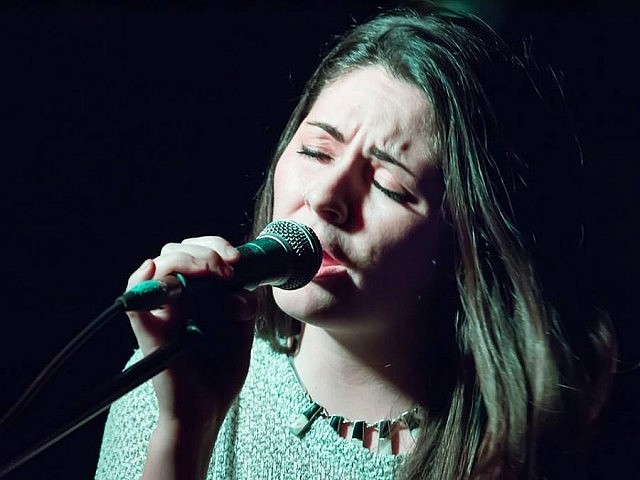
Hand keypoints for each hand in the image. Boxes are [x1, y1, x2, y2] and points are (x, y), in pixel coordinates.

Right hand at [126, 236, 254, 429]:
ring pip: (159, 265)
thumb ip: (244, 304)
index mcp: (198, 292)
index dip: (216, 246)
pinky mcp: (150, 331)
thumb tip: (238, 286)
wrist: (207, 409)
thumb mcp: (243, 330)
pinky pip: (134, 301)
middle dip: (207, 250)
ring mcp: (161, 312)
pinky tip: (153, 270)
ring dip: (187, 259)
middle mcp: (176, 297)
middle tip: (228, 270)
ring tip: (213, 273)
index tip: (237, 260)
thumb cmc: (221, 370)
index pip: (198, 251)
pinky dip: (140, 281)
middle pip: (177, 250)